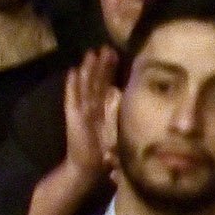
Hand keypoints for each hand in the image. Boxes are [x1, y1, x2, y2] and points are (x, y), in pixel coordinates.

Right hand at [62, 46, 116, 183]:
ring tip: (90, 54)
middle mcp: (91, 106)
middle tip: (104, 47)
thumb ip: (125, 119)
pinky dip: (72, 86)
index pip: (106, 84)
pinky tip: (72, 72)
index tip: (115, 53)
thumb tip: (143, 107)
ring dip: (87, 70)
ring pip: (85, 85)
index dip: (109, 69)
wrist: (86, 167)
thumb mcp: (119, 131)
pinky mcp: (73, 117)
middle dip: (100, 65)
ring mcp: (81, 110)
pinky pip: (72, 98)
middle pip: (95, 81)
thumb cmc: (104, 152)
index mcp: (103, 108)